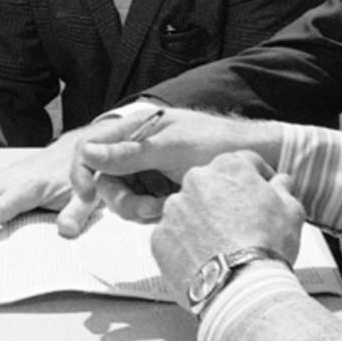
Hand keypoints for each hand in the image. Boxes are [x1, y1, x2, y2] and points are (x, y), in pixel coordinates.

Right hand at [70, 109, 284, 225]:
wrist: (258, 161)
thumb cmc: (219, 144)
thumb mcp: (172, 148)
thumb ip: (130, 153)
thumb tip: (88, 153)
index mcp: (137, 127)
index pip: (90, 148)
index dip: (83, 171)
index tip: (89, 195)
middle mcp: (138, 148)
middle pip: (105, 180)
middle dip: (123, 198)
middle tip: (149, 208)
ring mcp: (149, 170)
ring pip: (122, 198)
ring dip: (140, 208)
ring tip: (166, 208)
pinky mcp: (160, 189)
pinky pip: (141, 207)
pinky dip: (152, 213)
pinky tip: (171, 210)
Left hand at [151, 152, 304, 305]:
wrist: (240, 285)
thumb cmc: (267, 246)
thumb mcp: (291, 211)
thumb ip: (283, 189)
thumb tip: (280, 183)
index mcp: (229, 167)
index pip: (243, 163)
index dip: (256, 179)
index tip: (260, 194)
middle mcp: (196, 180)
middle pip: (212, 185)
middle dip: (225, 199)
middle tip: (241, 224)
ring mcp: (174, 209)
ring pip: (189, 210)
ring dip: (202, 221)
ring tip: (221, 246)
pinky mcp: (159, 238)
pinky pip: (173, 236)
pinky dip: (185, 245)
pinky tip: (204, 259)